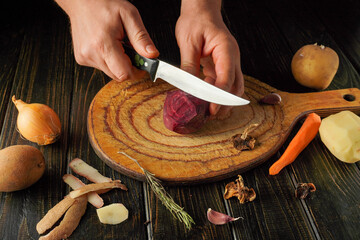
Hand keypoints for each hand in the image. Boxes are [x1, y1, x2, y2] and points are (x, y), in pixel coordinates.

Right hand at [55, 0, 158, 80]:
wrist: (81, 0)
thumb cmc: (104, 4)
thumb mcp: (129, 16)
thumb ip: (141, 38)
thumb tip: (152, 55)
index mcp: (103, 44)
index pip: (124, 74)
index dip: (136, 70)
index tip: (141, 62)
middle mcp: (91, 54)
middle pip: (118, 75)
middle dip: (127, 66)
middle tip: (128, 48)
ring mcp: (85, 57)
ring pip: (110, 72)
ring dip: (117, 62)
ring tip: (116, 44)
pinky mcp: (81, 58)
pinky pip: (101, 67)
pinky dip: (108, 59)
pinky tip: (106, 45)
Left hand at [175, 0, 243, 115]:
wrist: (201, 11)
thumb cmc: (195, 21)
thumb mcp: (188, 42)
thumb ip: (189, 65)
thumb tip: (187, 87)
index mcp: (226, 49)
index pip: (227, 78)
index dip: (219, 97)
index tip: (211, 109)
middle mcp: (232, 57)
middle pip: (236, 86)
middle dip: (225, 103)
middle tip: (211, 115)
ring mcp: (230, 61)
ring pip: (233, 86)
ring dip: (222, 100)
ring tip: (208, 110)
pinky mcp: (224, 64)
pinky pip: (225, 82)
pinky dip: (217, 92)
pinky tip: (204, 96)